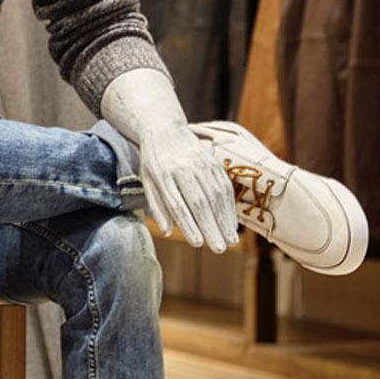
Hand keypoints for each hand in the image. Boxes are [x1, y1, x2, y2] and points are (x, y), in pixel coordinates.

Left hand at [135, 123, 237, 251]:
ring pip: (216, 196)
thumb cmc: (153, 161)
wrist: (165, 128)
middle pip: (200, 203)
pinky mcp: (213, 163)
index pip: (177, 204)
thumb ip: (158, 205)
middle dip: (211, 227)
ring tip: (230, 241)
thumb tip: (168, 232)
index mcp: (163, 174)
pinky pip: (224, 187)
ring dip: (224, 221)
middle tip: (220, 249)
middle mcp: (184, 169)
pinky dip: (229, 207)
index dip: (188, 224)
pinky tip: (231, 224)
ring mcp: (201, 165)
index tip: (197, 243)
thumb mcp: (147, 181)